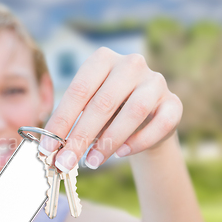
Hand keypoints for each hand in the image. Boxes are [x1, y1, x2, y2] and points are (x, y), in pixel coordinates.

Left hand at [39, 47, 182, 170]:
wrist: (143, 118)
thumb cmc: (106, 112)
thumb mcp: (85, 110)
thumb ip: (71, 123)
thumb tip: (50, 148)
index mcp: (102, 59)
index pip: (78, 91)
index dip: (61, 121)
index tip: (47, 147)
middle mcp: (130, 64)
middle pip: (103, 103)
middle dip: (80, 137)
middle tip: (65, 161)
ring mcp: (155, 81)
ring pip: (133, 111)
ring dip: (109, 141)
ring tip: (91, 161)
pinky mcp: (173, 102)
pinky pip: (160, 123)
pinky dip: (140, 141)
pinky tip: (122, 153)